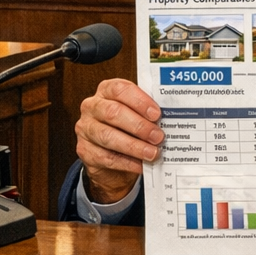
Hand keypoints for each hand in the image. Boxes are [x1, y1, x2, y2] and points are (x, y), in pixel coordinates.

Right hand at [75, 78, 162, 203]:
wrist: (109, 154)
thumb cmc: (126, 127)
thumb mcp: (136, 114)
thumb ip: (147, 113)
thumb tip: (170, 120)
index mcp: (106, 91)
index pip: (119, 89)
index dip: (139, 101)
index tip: (157, 114)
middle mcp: (92, 107)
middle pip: (113, 112)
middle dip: (139, 126)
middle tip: (158, 136)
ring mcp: (85, 129)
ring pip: (108, 136)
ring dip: (134, 146)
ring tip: (152, 153)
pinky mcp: (84, 150)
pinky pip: (106, 157)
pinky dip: (127, 162)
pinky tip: (141, 165)